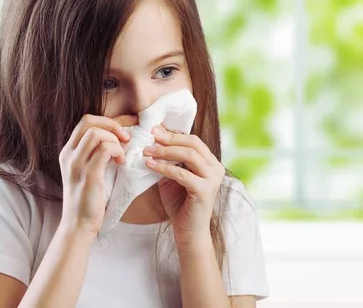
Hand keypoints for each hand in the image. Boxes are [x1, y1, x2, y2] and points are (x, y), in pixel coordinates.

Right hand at [58, 114, 137, 237]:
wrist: (78, 224)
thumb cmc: (87, 198)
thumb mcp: (87, 170)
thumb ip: (95, 153)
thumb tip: (116, 137)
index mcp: (68, 151)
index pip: (85, 121)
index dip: (106, 121)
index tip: (121, 133)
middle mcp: (68, 154)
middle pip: (89, 121)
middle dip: (112, 125)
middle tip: (125, 138)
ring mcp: (76, 164)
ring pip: (96, 133)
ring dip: (115, 140)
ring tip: (121, 155)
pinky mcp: (88, 175)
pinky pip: (105, 149)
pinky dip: (117, 151)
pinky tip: (121, 162)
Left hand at [143, 125, 225, 249]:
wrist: (188, 232)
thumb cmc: (179, 204)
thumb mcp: (172, 177)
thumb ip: (167, 161)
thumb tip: (152, 141)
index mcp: (210, 162)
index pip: (193, 140)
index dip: (173, 133)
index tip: (154, 130)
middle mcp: (216, 168)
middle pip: (193, 143)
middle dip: (170, 138)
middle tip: (150, 137)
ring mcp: (212, 179)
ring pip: (189, 155)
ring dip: (166, 151)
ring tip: (147, 152)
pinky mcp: (204, 190)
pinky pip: (183, 173)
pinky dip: (165, 167)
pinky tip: (150, 165)